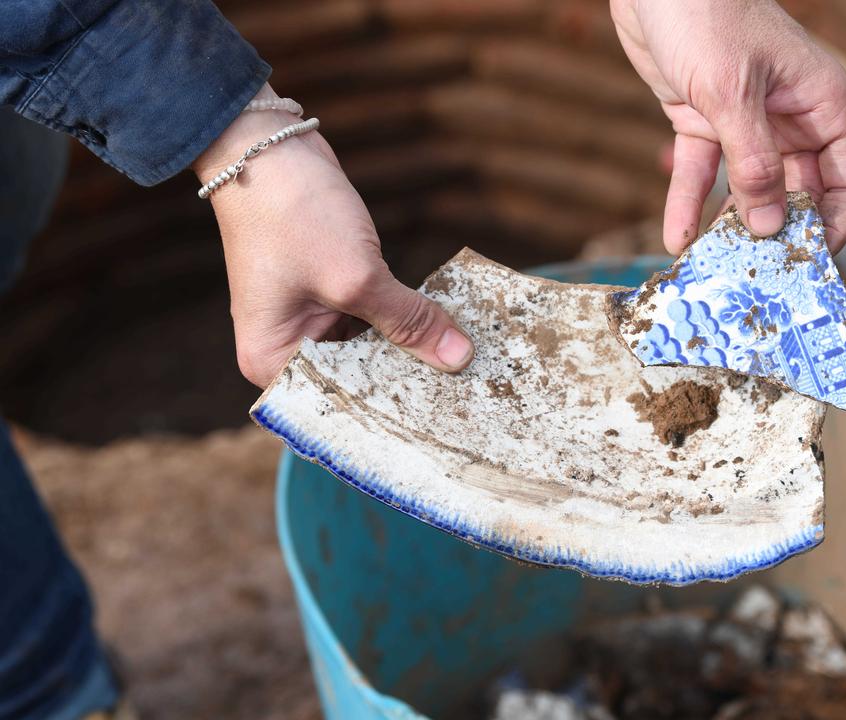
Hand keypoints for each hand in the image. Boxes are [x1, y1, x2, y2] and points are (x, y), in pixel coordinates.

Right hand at [194, 85, 473, 387]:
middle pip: (360, 382)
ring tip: (466, 368)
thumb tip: (459, 358)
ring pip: (373, 352)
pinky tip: (446, 330)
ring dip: (412, 350)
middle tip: (469, 396)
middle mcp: (287, 351)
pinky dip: (405, 322)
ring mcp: (310, 323)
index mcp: (273, 363)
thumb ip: (409, 321)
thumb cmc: (293, 216)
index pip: (340, 407)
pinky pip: (375, 322)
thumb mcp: (357, 277)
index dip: (391, 414)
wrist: (270, 148)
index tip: (444, 421)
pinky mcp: (332, 296)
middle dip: (408, 381)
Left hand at [611, 0, 845, 253]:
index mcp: (821, 103)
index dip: (838, 223)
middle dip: (781, 234)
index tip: (810, 260)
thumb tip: (770, 225)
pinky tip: (678, 238)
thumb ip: (752, 162)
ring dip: (734, 226)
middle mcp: (791, 117)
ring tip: (717, 266)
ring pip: (750, 189)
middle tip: (758, 275)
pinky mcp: (704, 120)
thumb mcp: (731, 92)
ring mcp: (747, 122)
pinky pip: (704, 174)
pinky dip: (691, 204)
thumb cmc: (706, 13)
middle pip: (801, 192)